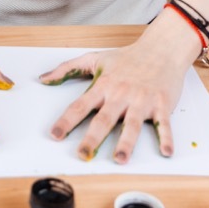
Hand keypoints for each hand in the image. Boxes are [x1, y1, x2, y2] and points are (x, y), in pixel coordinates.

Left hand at [40, 34, 192, 163]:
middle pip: (104, 119)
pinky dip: (166, 137)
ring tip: (120, 159)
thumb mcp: (94, 58)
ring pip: (132, 124)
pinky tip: (166, 152)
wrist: (161, 48)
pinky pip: (163, 123)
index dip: (66, 121)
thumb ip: (67, 68)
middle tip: (83, 154)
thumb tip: (43, 79)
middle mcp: (121, 94)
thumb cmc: (127, 57)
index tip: (55, 135)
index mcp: (104, 86)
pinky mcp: (161, 104)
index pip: (80, 106)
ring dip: (126, 143)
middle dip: (92, 138)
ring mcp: (142, 100)